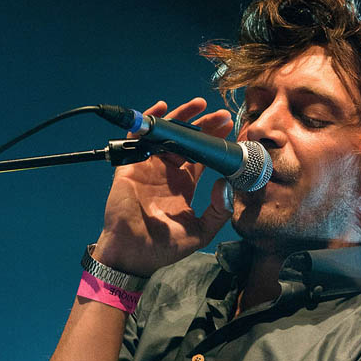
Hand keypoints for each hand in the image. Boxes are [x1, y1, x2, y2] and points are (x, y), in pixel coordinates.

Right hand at [94, 97, 233, 276]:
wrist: (134, 255)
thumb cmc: (165, 248)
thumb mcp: (202, 232)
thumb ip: (219, 211)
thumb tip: (225, 184)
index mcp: (184, 186)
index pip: (201, 157)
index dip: (214, 143)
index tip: (229, 130)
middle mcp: (168, 173)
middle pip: (187, 142)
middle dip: (204, 126)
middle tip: (221, 116)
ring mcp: (149, 167)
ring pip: (166, 135)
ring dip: (182, 118)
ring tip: (199, 105)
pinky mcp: (131, 167)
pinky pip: (138, 139)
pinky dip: (149, 122)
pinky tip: (163, 108)